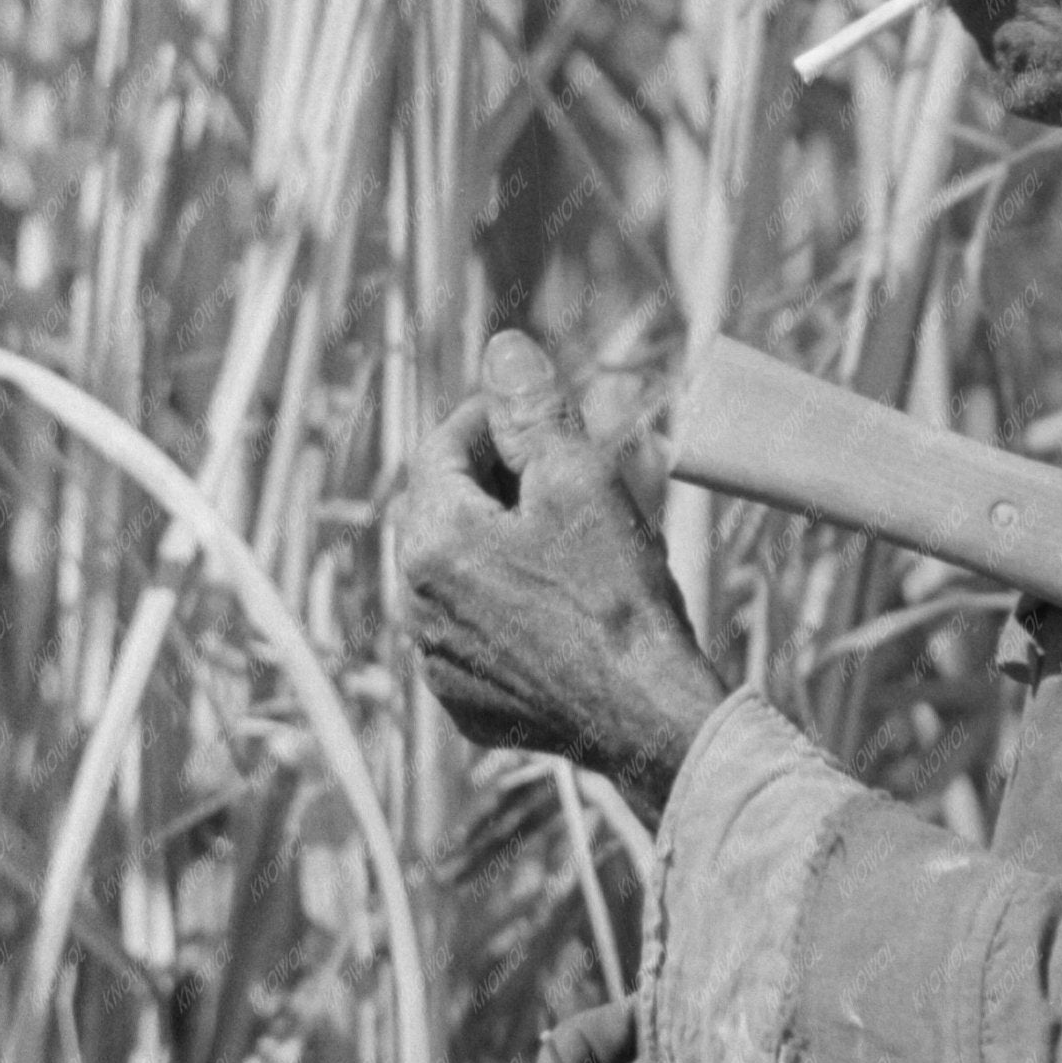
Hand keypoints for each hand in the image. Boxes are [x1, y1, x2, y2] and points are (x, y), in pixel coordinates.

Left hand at [398, 329, 725, 821]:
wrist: (647, 715)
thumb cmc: (616, 594)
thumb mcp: (581, 481)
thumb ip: (533, 410)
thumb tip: (502, 347)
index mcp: (432, 540)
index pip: (442, 446)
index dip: (493, 417)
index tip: (541, 413)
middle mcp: (413, 603)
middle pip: (441, 509)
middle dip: (494, 482)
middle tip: (563, 475)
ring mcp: (435, 661)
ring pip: (454, 574)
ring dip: (498, 545)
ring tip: (571, 540)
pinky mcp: (464, 705)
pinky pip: (471, 635)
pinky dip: (504, 610)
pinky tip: (562, 609)